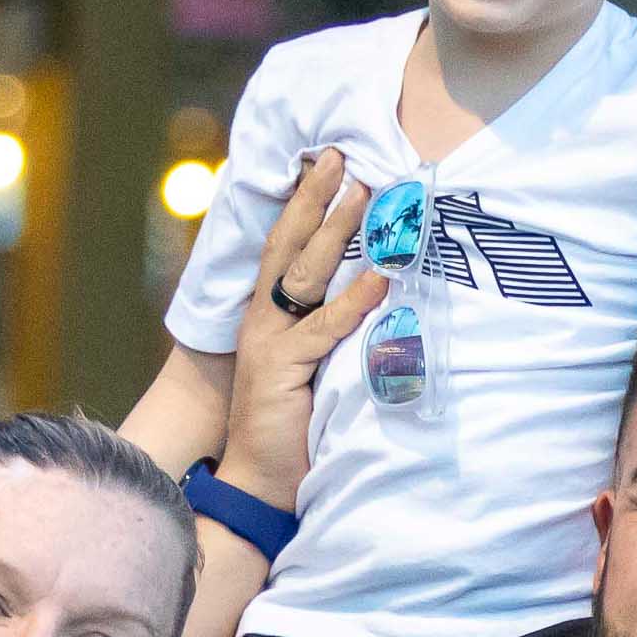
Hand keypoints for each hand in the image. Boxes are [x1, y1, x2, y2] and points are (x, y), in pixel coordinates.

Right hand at [219, 154, 389, 506]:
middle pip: (288, 244)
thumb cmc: (290, 426)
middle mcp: (263, 320)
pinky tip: (379, 277)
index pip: (283, 246)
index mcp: (266, 316)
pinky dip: (353, 300)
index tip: (323, 163)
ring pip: (304, 273)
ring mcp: (270, 342)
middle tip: (339, 154)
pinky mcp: (283, 369)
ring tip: (363, 192)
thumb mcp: (311, 366)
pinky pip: (324, 327)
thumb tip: (376, 291)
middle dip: (314, 197)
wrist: (258, 482)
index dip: (301, 204)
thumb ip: (330, 329)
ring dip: (336, 230)